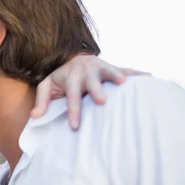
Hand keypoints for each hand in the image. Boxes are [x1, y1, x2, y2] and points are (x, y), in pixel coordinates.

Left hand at [30, 54, 148, 129]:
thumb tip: (35, 117)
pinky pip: (126, 68)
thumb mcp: (47, 86)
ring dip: (116, 75)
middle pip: (91, 82)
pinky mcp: (111, 67)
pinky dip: (137, 73)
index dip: (73, 111)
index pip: (71, 96)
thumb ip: (42, 101)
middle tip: (102, 101)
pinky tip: (149, 77)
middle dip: (96, 90)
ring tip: (124, 83)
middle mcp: (86, 71)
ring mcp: (100, 67)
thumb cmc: (60, 78)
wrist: (74, 57)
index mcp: (70, 78)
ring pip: (109, 70)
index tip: (75, 126)